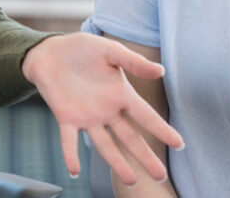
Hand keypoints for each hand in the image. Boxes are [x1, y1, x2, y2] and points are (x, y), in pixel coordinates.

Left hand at [21, 33, 182, 184]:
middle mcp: (107, 111)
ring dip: (117, 163)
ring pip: (105, 145)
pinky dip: (71, 155)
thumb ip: (133, 62)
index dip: (162, 129)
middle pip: (130, 138)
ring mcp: (87, 117)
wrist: (50, 51)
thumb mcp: (110, 51)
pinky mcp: (66, 118)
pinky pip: (69, 140)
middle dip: (145, 157)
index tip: (179, 144)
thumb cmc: (82, 48)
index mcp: (120, 94)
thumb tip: (161, 70)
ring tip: (131, 181)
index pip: (145, 116)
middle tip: (160, 176)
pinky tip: (75, 170)